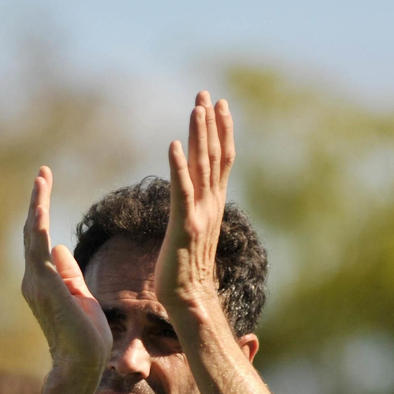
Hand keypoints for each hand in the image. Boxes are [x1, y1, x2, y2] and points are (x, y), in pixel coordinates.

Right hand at [20, 166, 110, 378]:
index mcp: (43, 282)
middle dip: (38, 201)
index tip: (46, 187)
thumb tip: (61, 248)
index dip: (42, 213)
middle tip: (43, 173)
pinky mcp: (46, 286)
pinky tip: (41, 206)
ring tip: (42, 179)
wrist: (82, 364)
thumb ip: (69, 273)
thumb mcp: (80, 296)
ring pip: (34, 236)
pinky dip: (39, 225)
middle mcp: (34, 280)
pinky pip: (39, 249)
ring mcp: (37, 283)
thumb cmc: (84, 338)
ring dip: (38, 206)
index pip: (40, 241)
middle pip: (33, 233)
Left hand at [155, 91, 233, 322]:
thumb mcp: (195, 235)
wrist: (191, 301)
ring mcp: (199, 215)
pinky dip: (178, 167)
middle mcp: (211, 205)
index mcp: (213, 205)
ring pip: (201, 166)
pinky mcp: (184, 226)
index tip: (218, 105)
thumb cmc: (189, 273)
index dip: (221, 131)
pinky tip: (172, 145)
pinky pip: (181, 191)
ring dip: (199, 135)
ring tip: (196, 107)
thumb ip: (197, 214)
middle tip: (205, 92)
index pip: (222, 161)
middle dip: (210, 123)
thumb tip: (195, 202)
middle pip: (214, 156)